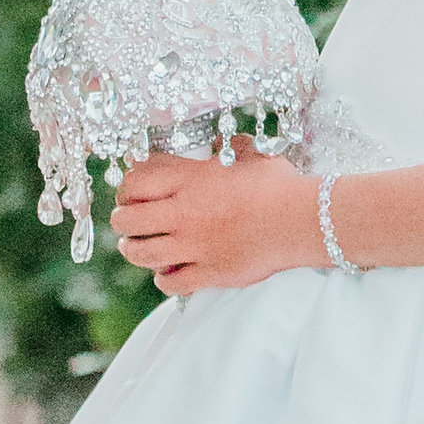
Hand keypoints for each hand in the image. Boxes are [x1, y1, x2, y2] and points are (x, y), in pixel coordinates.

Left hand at [108, 140, 323, 293]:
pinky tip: (166, 274)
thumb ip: (230, 147)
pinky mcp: (210, 272)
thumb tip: (221, 141)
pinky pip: (172, 282)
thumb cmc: (280, 185)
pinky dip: (163, 279)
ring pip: (142, 254)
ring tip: (133, 248)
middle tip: (125, 221)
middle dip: (121, 221)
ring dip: (132, 251)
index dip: (124, 189)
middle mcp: (185, 213)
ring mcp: (195, 245)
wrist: (302, 220)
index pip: (134, 182)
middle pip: (128, 220)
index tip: (128, 193)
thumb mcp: (251, 155)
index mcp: (190, 180)